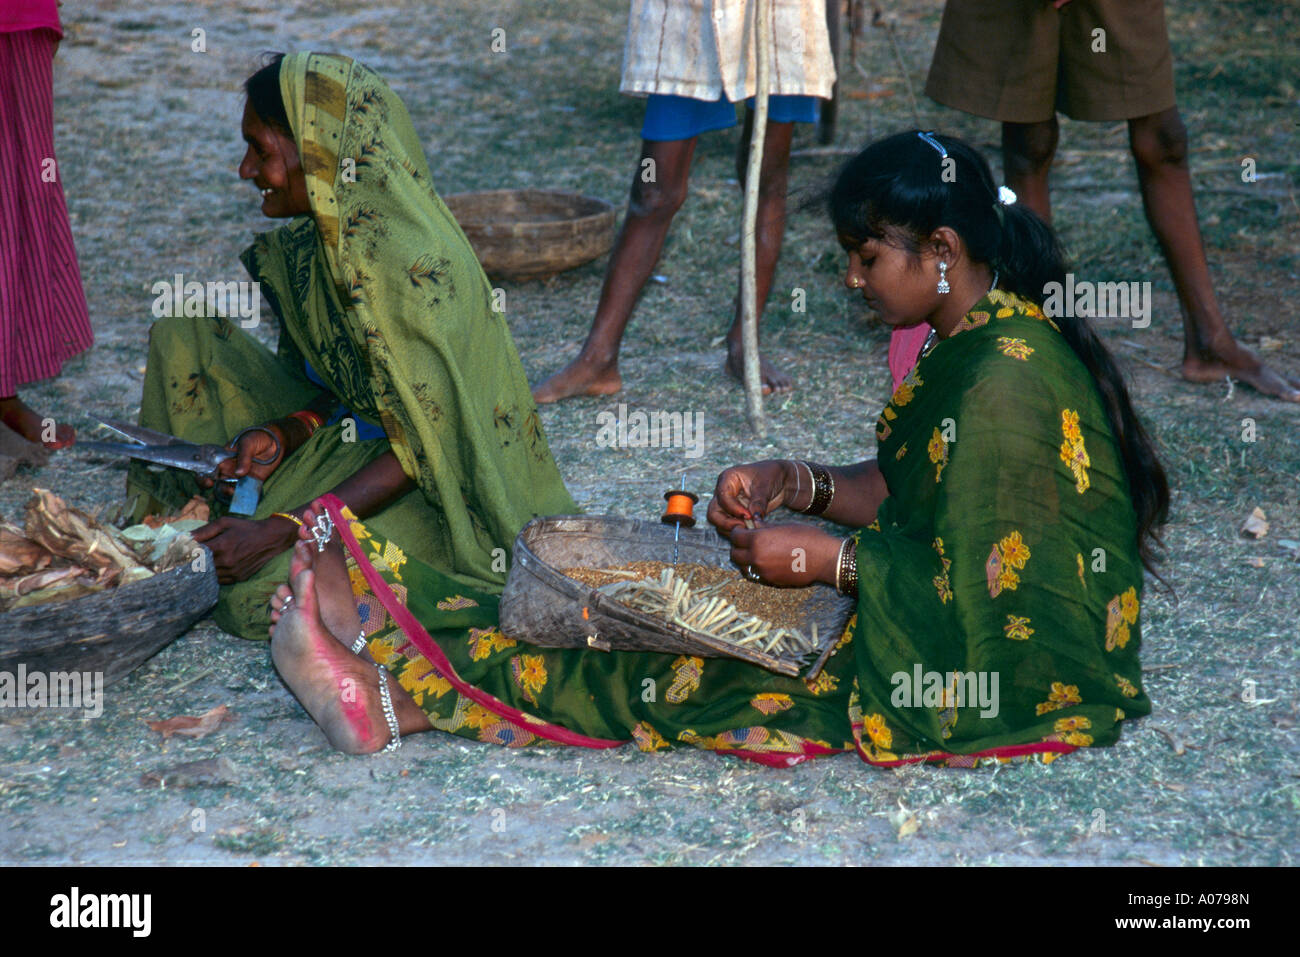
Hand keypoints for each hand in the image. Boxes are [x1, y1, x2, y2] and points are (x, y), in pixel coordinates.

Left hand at [192, 515, 298, 583]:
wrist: (271, 538)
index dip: (184, 553)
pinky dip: (212, 576)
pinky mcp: (238, 578)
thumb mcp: (225, 523)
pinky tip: (210, 570)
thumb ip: (205, 530)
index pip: (194, 553)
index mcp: (221, 545)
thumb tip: (185, 537)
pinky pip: (219, 580)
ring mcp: (233, 571)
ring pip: (208, 576)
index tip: (178, 552)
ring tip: (195, 566)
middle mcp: (226, 561)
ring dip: (201, 571)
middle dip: (190, 563)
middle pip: (199, 567)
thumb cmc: (246, 528)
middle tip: (182, 561)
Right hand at [198, 422, 287, 495]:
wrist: (276, 442)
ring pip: (228, 489)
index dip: (203, 476)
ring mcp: (239, 477)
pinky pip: (245, 492)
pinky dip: (244, 496)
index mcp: (222, 458)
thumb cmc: (257, 438)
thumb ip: (243, 457)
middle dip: (214, 488)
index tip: (208, 480)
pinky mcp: (251, 482)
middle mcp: (228, 469)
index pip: (207, 468)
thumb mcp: (248, 443)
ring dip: (228, 493)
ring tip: (234, 492)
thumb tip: (239, 473)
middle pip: (215, 482)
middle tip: (222, 488)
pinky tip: (246, 497)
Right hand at [707, 459, 800, 535]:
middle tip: (743, 527)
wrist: (778, 480)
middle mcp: (722, 492)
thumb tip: (754, 517)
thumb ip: (758, 501)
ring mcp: (726, 504)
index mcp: (727, 478)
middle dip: (726, 523)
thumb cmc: (770, 475)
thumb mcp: (765, 485)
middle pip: (713, 512)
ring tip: (748, 530)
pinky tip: (750, 531)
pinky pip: (728, 526)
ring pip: (718, 522)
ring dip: (730, 529)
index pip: (722, 497)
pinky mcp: (732, 514)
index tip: (748, 516)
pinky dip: (736, 530)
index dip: (733, 509)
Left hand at [725, 523, 841, 587]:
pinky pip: (756, 575)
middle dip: (738, 547)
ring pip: (744, 567)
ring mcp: (763, 572)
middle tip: (746, 542)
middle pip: (735, 554)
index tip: (742, 529)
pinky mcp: (771, 581)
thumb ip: (765, 527)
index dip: (737, 531)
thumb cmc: (808, 537)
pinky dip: (756, 569)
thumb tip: (754, 524)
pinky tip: (766, 562)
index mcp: (758, 540)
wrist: (825, 559)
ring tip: (755, 553)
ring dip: (745, 560)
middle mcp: (757, 557)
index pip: (735, 537)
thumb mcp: (784, 526)